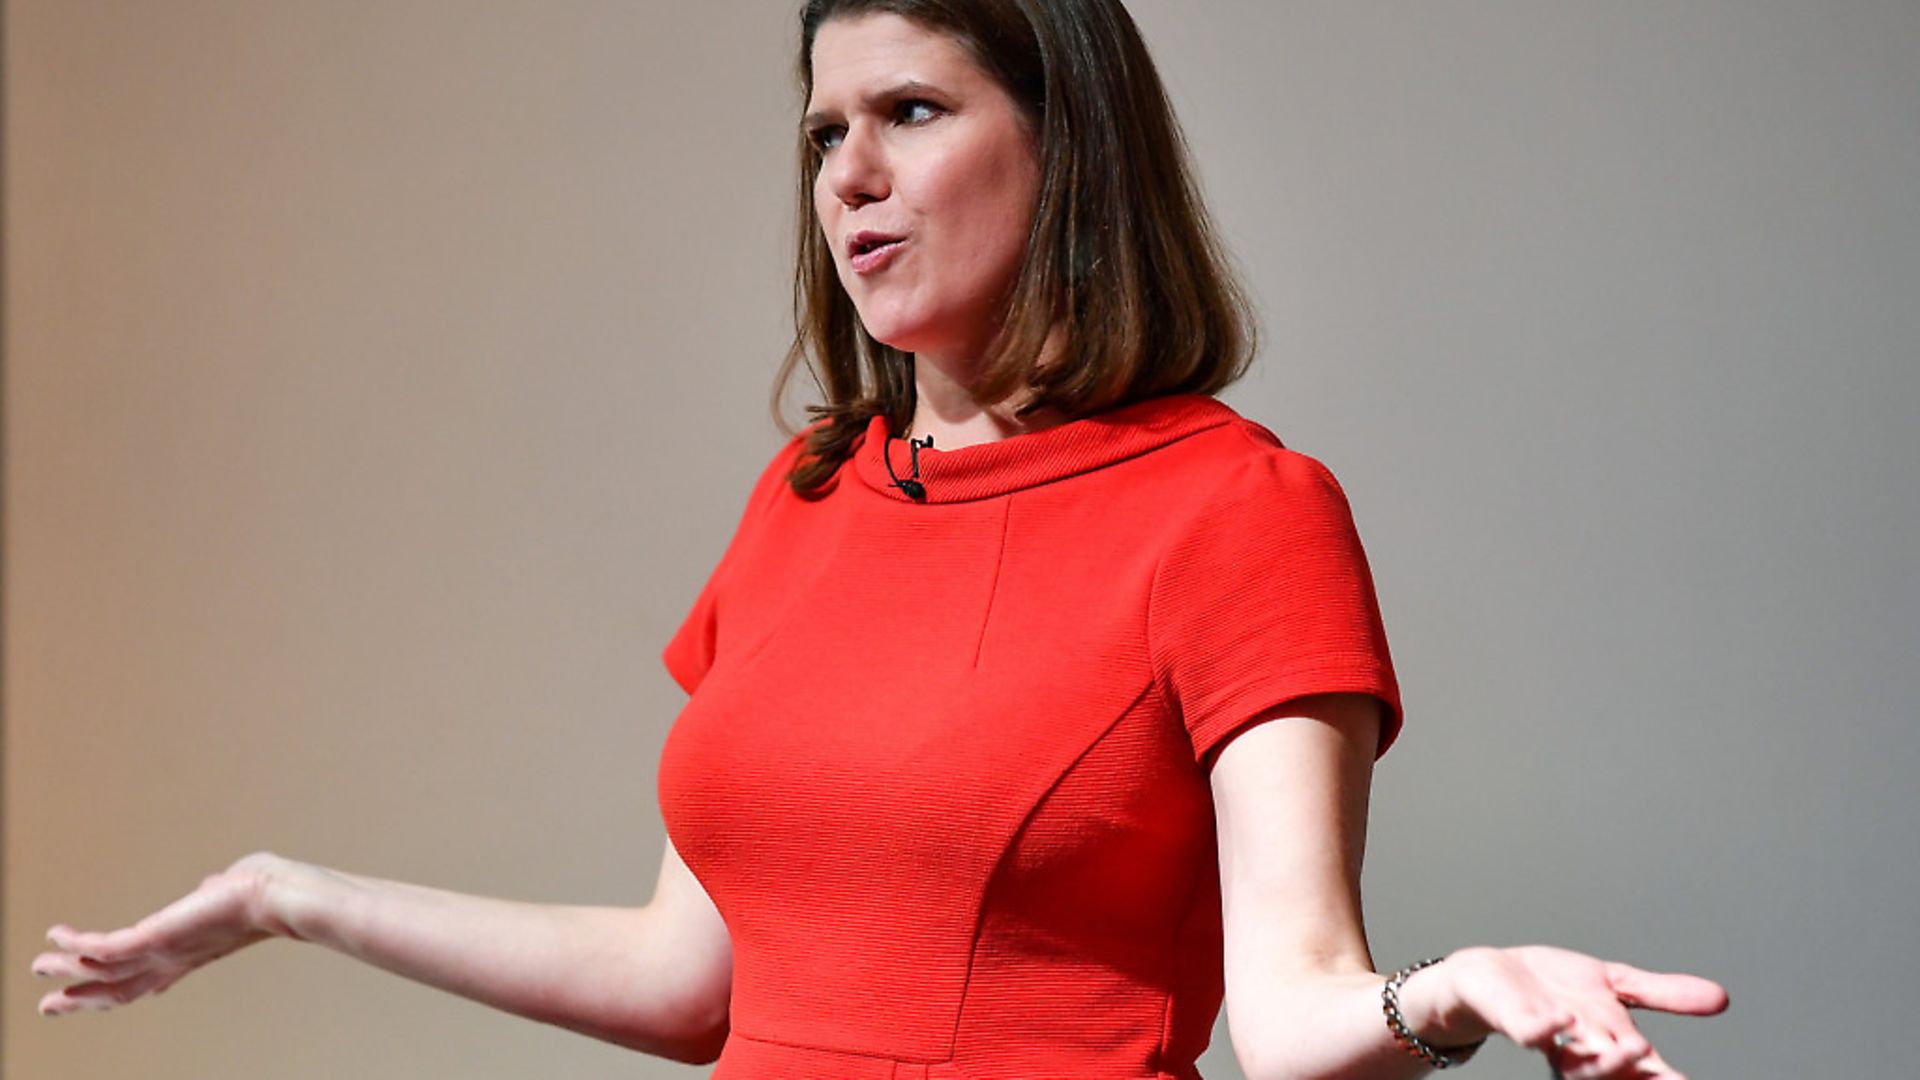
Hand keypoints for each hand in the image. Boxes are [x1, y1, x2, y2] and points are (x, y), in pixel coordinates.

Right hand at [31, 851, 290, 1016]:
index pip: (153, 978)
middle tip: (51, 1005)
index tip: (101, 993)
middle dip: (83, 997)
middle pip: (120, 989)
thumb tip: (211, 884)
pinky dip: (76, 944)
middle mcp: (175, 958)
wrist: (280, 898)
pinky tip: (56, 934)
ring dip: (67, 971)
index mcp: (195, 951)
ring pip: (103, 973)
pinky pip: (103, 947)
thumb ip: (216, 892)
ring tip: (38, 967)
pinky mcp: (153, 937)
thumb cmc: (271, 890)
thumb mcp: (235, 892)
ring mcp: (163, 951)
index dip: (125, 987)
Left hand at [1423, 944, 1728, 1079]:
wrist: (1494, 974)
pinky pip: (1530, 1033)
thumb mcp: (1617, 985)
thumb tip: (1722, 999)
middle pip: (1617, 1073)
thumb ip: (1663, 994)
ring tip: (1634, 1048)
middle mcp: (1583, 1050)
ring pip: (1578, 1066)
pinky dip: (1545, 1030)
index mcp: (1611, 1044)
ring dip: (1604, 1062)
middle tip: (1658, 1063)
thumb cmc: (1555, 988)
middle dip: (1639, 1073)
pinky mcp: (1516, 1020)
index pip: (1648, 1072)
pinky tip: (1561, 1022)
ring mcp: (1550, 1039)